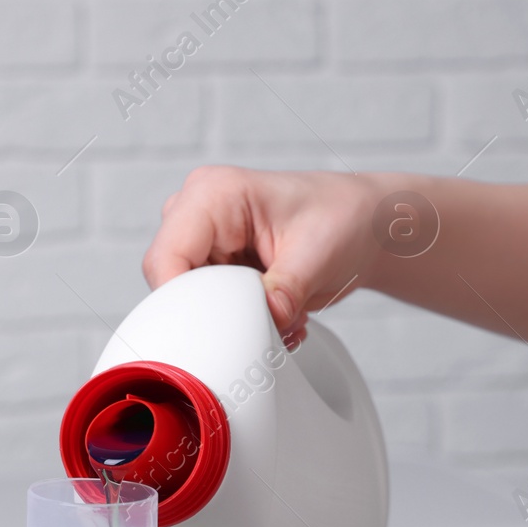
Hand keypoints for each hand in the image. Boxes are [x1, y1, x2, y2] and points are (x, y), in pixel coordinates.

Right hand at [142, 166, 384, 342]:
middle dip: (218, 316)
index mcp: (213, 194)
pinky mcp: (215, 265)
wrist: (361, 224)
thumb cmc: (341, 216)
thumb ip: (284, 292)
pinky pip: (211, 307)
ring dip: (237, 320)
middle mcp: (198, 214)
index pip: (166, 258)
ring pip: (191, 302)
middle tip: (268, 324)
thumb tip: (263, 325)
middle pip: (172, 284)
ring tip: (285, 315)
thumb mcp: (317, 256)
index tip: (219, 332)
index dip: (182, 302)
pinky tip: (281, 315)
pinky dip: (246, 321)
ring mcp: (204, 241)